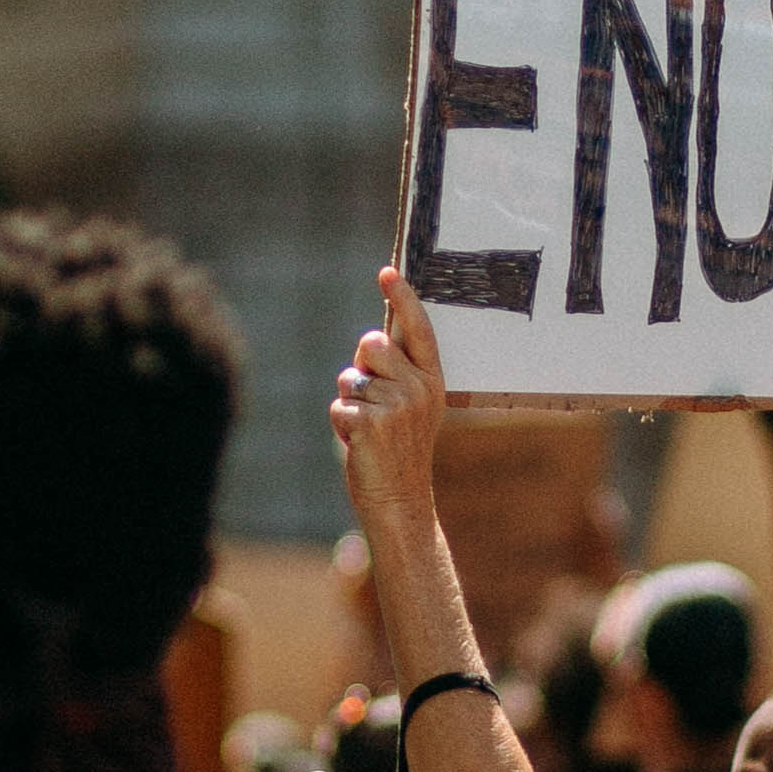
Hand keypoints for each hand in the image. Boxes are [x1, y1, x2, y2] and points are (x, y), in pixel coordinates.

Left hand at [331, 270, 447, 525]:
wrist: (401, 500)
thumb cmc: (401, 450)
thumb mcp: (412, 407)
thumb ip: (399, 373)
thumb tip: (372, 338)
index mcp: (433, 380)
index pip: (417, 329)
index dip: (403, 298)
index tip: (388, 272)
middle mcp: (420, 389)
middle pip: (370, 344)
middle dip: (361, 366)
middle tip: (375, 400)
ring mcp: (398, 406)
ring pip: (349, 378)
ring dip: (349, 401)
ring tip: (369, 427)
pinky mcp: (372, 423)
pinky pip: (339, 405)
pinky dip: (341, 424)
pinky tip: (360, 443)